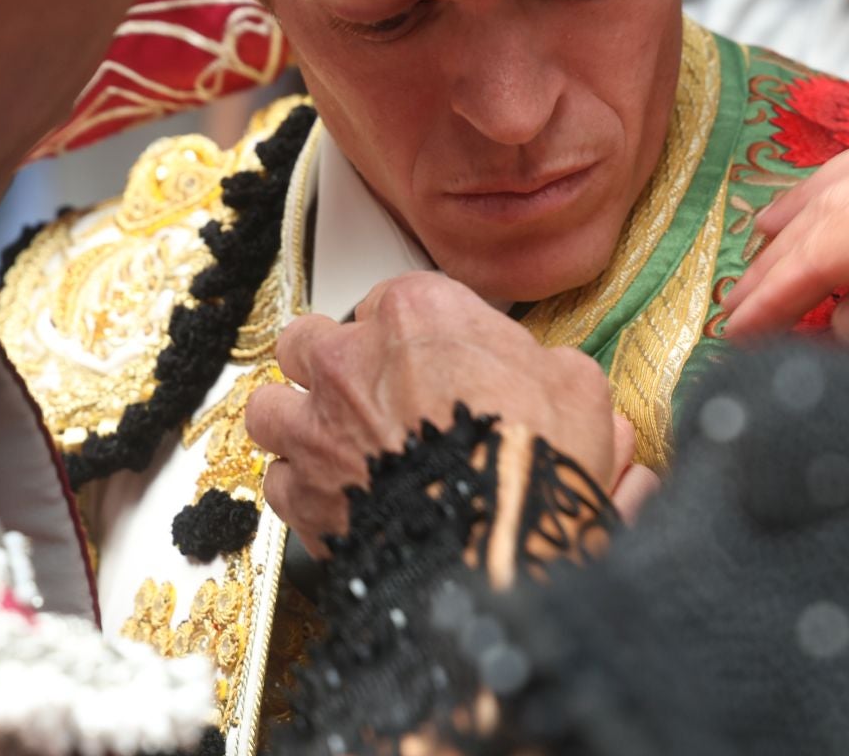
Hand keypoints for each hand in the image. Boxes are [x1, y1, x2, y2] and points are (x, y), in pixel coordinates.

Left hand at [246, 272, 623, 555]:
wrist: (498, 550)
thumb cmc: (537, 463)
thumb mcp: (577, 387)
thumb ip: (548, 369)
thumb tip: (556, 380)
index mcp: (418, 313)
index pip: (391, 298)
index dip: (408, 333)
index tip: (428, 357)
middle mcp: (352, 360)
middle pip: (308, 340)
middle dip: (328, 363)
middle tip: (364, 390)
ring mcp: (317, 428)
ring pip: (271, 406)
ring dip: (296, 421)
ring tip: (331, 443)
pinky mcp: (303, 497)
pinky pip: (278, 481)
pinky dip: (301, 491)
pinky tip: (335, 500)